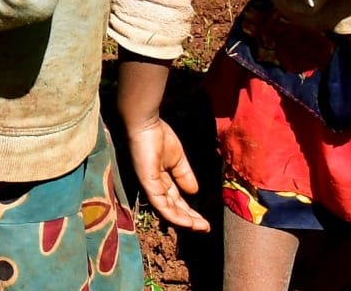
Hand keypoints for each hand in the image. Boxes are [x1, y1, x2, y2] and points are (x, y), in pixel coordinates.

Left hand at [122, 114, 209, 231]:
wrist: (145, 122)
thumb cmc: (157, 135)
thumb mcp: (177, 159)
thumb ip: (184, 175)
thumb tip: (194, 193)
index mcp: (160, 179)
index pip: (175, 200)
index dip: (189, 211)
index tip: (205, 221)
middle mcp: (153, 186)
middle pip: (172, 208)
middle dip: (189, 219)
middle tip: (205, 228)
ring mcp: (149, 186)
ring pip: (167, 211)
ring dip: (185, 221)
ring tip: (201, 228)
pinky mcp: (147, 184)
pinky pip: (161, 205)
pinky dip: (175, 216)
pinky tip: (188, 223)